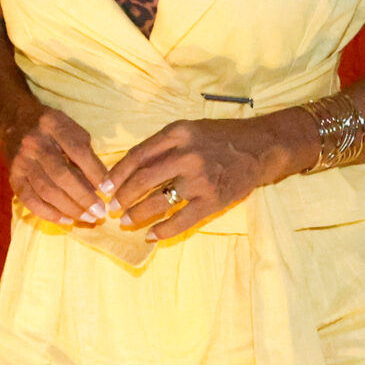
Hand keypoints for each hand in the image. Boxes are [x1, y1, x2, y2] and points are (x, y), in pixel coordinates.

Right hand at [1, 104, 108, 227]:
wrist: (12, 123)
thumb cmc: (50, 129)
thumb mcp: (71, 129)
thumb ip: (86, 154)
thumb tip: (100, 185)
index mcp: (53, 124)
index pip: (78, 151)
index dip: (95, 172)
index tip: (109, 190)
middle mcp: (34, 142)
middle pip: (62, 175)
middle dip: (84, 197)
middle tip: (100, 212)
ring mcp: (21, 161)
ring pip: (47, 191)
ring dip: (70, 208)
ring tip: (88, 218)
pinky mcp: (13, 177)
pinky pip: (30, 200)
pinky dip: (49, 213)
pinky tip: (66, 220)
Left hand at [108, 111, 313, 239]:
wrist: (260, 147)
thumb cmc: (220, 138)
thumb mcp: (188, 129)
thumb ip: (161, 145)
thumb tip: (129, 168)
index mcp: (177, 133)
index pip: (137, 156)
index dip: (116, 175)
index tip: (104, 187)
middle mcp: (187, 154)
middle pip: (143, 179)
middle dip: (123, 197)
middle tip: (112, 208)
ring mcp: (201, 179)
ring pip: (159, 201)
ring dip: (138, 214)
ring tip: (128, 221)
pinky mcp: (214, 200)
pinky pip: (182, 220)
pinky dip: (163, 231)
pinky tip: (151, 235)